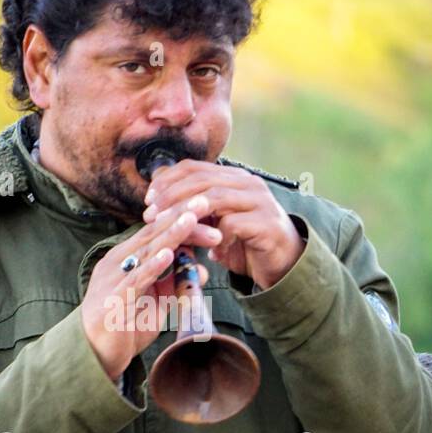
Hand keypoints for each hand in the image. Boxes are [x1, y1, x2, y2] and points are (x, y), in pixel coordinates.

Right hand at [80, 196, 219, 381]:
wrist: (95, 355)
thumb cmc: (124, 326)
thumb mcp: (156, 301)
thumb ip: (175, 282)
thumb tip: (200, 267)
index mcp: (128, 258)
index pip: (158, 232)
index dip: (182, 219)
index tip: (208, 208)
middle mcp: (119, 262)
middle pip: (154, 234)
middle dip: (181, 218)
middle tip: (205, 202)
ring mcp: (115, 278)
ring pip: (146, 252)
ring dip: (171, 235)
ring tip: (191, 219)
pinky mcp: (115, 299)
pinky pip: (136, 280)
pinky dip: (152, 266)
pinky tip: (168, 255)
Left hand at [142, 160, 304, 289]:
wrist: (283, 264)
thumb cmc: (243, 244)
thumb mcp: (214, 223)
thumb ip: (194, 211)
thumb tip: (157, 200)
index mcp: (233, 178)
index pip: (194, 168)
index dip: (167, 180)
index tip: (148, 199)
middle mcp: (247, 183)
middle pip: (201, 179)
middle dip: (171, 196)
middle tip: (151, 214)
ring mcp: (259, 201)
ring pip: (214, 197)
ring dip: (187, 213)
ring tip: (169, 228)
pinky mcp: (267, 223)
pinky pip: (233, 224)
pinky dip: (216, 237)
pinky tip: (211, 251)